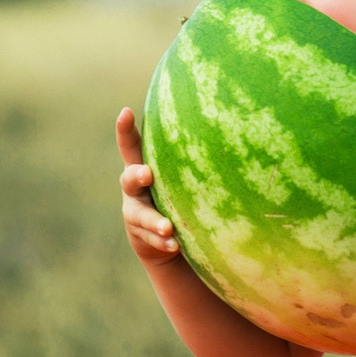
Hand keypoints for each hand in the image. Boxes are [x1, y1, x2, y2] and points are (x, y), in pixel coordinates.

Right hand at [117, 107, 181, 265]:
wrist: (171, 237)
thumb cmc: (182, 193)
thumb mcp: (181, 175)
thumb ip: (191, 156)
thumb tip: (230, 127)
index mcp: (143, 167)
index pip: (131, 146)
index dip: (125, 130)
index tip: (125, 112)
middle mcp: (134, 189)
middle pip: (128, 178)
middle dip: (136, 175)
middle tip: (147, 174)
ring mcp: (135, 213)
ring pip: (139, 215)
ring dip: (154, 220)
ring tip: (168, 227)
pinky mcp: (141, 235)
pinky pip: (151, 239)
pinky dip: (163, 242)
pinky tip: (175, 244)